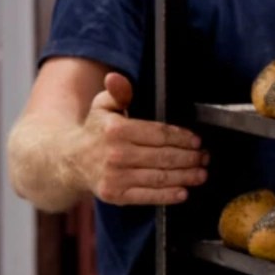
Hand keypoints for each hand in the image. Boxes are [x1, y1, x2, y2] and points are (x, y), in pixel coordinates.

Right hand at [73, 72, 206, 205]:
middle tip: (205, 157)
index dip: (182, 138)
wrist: (69, 161)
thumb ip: (117, 92)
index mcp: (116, 129)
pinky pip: (147, 196)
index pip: (159, 133)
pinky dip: (168, 196)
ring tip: (201, 173)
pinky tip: (184, 192)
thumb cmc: (94, 131)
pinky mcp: (115, 195)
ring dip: (186, 176)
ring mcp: (115, 176)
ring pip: (160, 177)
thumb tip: (116, 77)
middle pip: (164, 156)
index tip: (197, 141)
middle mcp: (115, 154)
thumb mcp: (102, 106)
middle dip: (190, 157)